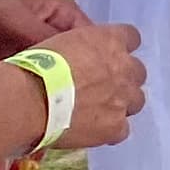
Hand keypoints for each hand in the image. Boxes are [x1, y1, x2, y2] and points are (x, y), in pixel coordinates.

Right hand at [20, 19, 146, 152]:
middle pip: (138, 72)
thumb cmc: (38, 66)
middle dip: (124, 79)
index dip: (120, 48)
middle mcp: (124, 68)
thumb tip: (81, 57)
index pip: (132, 37)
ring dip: (122, 104)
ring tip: (99, 112)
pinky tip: (93, 132)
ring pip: (136, 101)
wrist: (32, 99)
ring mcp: (123, 98)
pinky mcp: (115, 127)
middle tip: (102, 87)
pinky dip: (110, 131)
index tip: (107, 57)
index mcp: (110, 40)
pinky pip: (122, 130)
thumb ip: (83, 48)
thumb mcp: (63, 41)